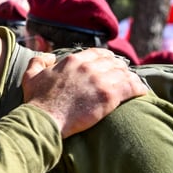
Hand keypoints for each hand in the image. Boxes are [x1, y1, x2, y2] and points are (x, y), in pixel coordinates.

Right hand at [22, 48, 147, 137]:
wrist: (44, 119)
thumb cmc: (37, 101)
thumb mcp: (30, 76)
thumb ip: (38, 61)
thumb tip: (49, 56)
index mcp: (72, 60)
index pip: (98, 53)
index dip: (107, 59)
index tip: (111, 66)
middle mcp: (88, 66)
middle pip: (113, 62)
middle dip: (120, 68)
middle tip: (125, 77)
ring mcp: (99, 79)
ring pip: (124, 73)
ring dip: (130, 78)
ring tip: (134, 86)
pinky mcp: (109, 95)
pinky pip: (132, 87)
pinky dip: (139, 88)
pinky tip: (142, 93)